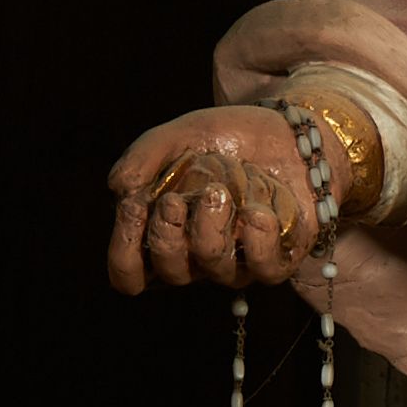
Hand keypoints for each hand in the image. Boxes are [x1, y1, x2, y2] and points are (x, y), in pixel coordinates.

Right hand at [107, 104, 344, 294]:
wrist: (287, 131)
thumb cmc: (226, 140)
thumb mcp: (178, 136)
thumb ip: (144, 156)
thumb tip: (119, 187)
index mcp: (164, 232)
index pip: (130, 272)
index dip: (124, 252)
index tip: (134, 208)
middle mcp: (198, 255)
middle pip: (171, 275)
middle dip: (166, 238)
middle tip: (174, 201)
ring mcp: (239, 261)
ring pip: (216, 270)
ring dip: (211, 230)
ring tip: (219, 192)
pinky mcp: (278, 258)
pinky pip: (265, 269)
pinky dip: (258, 238)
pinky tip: (257, 210)